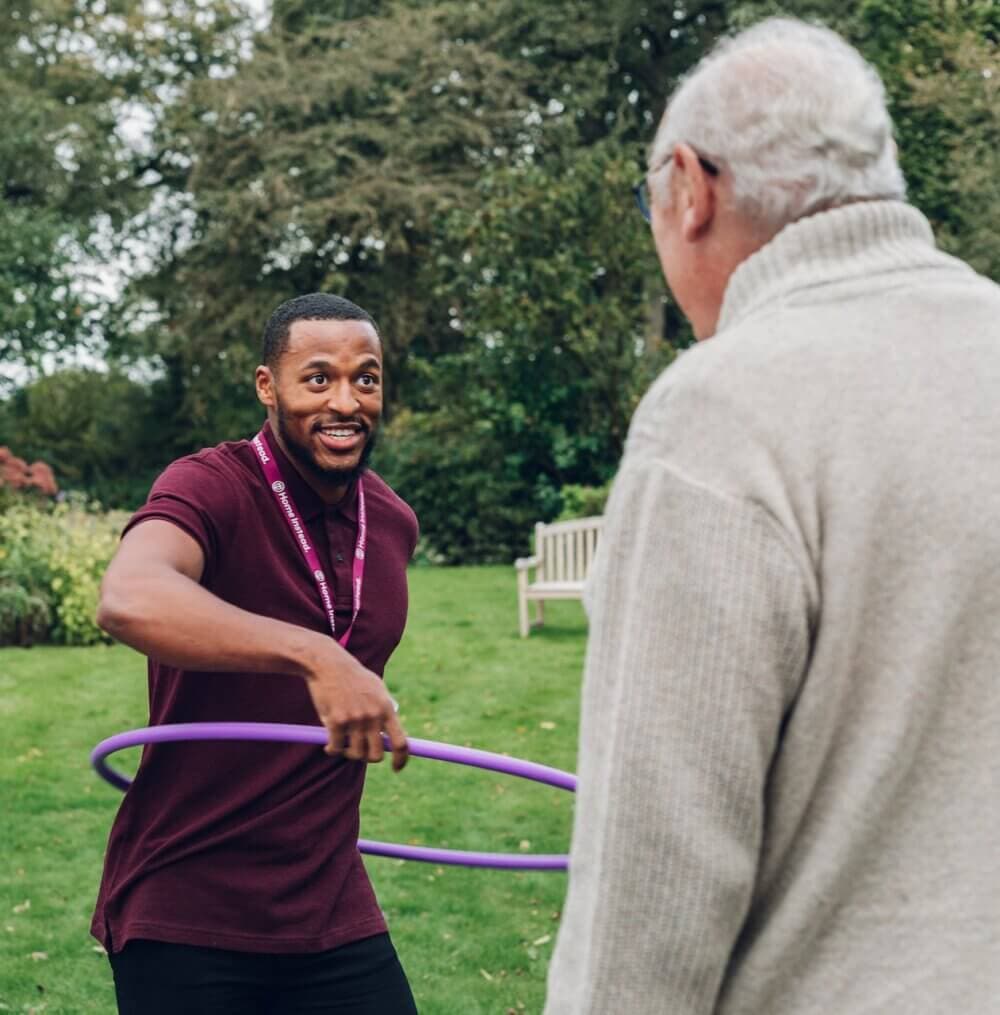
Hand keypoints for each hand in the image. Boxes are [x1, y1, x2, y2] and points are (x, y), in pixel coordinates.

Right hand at [303, 647, 408, 771]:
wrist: (329, 664)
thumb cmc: (354, 678)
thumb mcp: (377, 689)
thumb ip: (385, 711)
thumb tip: (391, 736)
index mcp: (387, 709)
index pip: (401, 743)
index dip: (402, 760)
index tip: (397, 768)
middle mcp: (373, 716)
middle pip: (376, 755)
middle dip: (367, 757)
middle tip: (359, 751)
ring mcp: (355, 719)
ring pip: (355, 754)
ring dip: (348, 753)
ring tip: (343, 744)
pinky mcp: (336, 721)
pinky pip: (336, 748)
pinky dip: (332, 749)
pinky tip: (329, 744)